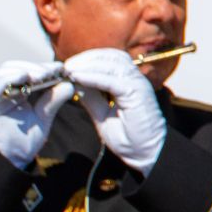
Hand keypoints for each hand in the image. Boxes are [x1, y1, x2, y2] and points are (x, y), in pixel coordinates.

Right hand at [0, 61, 73, 169]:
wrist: (8, 163)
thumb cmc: (22, 144)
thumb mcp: (42, 120)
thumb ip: (52, 102)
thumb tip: (69, 85)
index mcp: (14, 95)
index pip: (27, 73)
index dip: (44, 68)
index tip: (62, 68)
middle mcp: (1, 93)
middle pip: (15, 67)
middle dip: (36, 67)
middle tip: (53, 71)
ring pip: (5, 71)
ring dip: (25, 70)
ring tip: (42, 75)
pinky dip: (10, 77)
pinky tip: (25, 76)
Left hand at [65, 48, 166, 176]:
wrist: (146, 155)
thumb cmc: (128, 137)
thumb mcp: (102, 114)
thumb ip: (91, 98)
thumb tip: (74, 83)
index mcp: (129, 82)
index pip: (109, 59)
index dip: (88, 59)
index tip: (67, 66)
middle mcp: (135, 80)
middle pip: (110, 56)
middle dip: (86, 58)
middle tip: (65, 66)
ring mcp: (138, 85)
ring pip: (112, 64)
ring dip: (87, 65)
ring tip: (69, 70)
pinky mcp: (137, 93)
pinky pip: (112, 80)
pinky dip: (93, 77)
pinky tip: (77, 78)